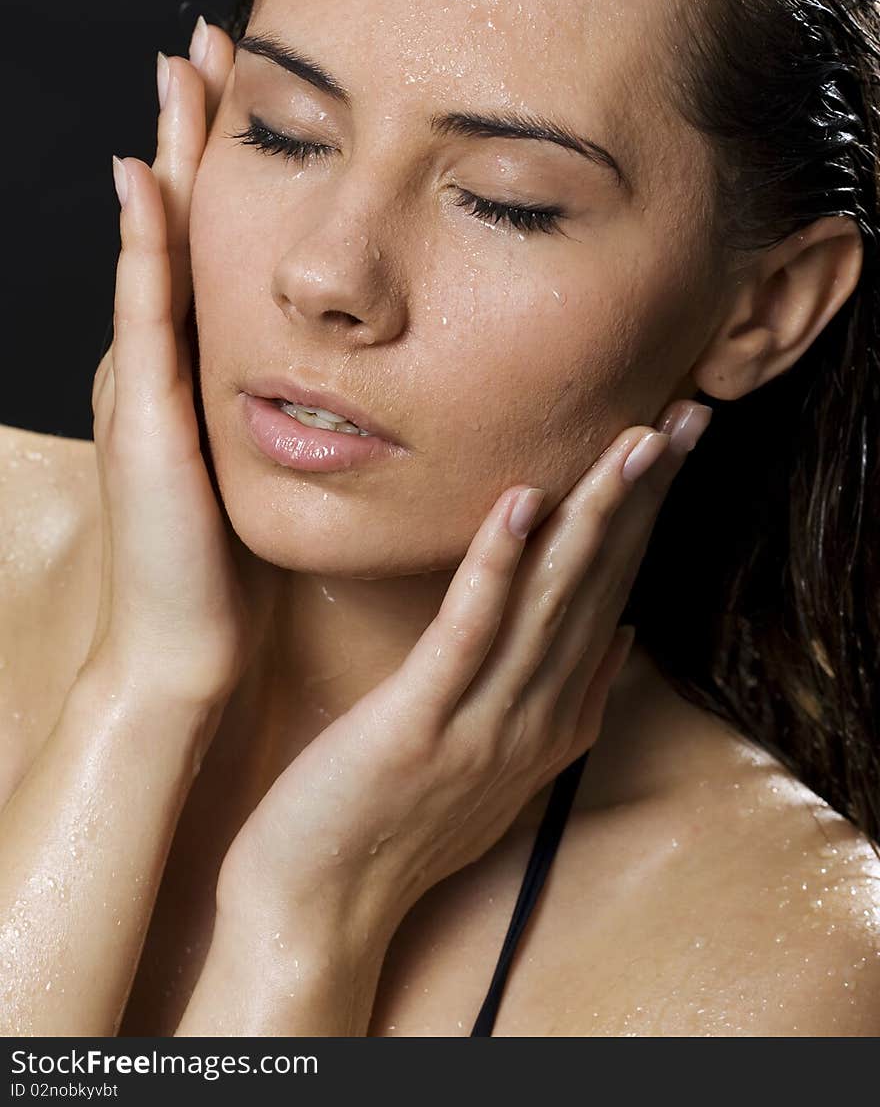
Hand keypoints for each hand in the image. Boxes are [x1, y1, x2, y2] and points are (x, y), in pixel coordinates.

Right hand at [86, 20, 268, 706]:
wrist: (186, 649)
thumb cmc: (232, 566)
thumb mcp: (263, 467)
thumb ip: (292, 411)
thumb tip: (356, 366)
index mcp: (200, 363)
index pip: (220, 239)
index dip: (231, 161)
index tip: (255, 80)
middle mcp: (164, 356)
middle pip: (183, 219)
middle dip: (193, 130)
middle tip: (206, 36)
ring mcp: (143, 380)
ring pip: (158, 245)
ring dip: (166, 159)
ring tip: (176, 73)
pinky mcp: (141, 415)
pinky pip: (144, 316)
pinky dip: (144, 248)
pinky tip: (147, 183)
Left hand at [215, 399, 711, 957]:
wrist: (321, 906)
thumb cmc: (398, 823)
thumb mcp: (503, 766)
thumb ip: (566, 701)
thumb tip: (618, 636)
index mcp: (554, 720)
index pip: (614, 598)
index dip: (647, 521)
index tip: (673, 450)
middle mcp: (535, 719)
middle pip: (600, 588)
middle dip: (644, 499)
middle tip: (684, 419)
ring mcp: (482, 723)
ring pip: (553, 601)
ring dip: (595, 516)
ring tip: (632, 443)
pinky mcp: (419, 723)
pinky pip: (469, 629)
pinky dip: (499, 561)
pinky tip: (523, 500)